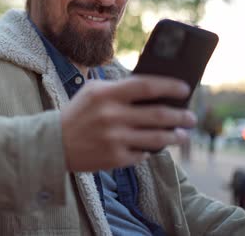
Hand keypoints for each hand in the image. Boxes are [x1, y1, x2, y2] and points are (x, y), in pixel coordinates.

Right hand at [60, 75, 196, 171]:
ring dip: (175, 137)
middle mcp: (111, 116)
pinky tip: (151, 147)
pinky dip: (149, 151)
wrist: (53, 144)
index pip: (146, 86)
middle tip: (191, 118)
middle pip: (158, 115)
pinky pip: (142, 155)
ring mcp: (114, 139)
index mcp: (106, 94)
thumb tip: (154, 89)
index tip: (185, 89)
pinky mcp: (114, 159)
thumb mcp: (92, 92)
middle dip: (181, 116)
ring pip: (156, 138)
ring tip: (182, 135)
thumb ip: (118, 87)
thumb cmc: (77, 114)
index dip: (170, 87)